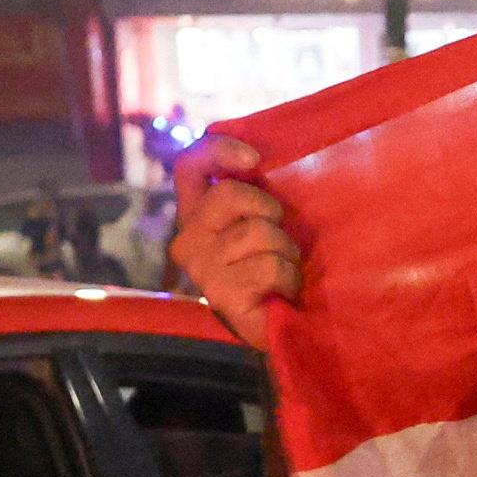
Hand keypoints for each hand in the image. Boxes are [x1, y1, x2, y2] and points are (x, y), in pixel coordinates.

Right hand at [165, 134, 302, 349]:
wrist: (282, 327)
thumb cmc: (274, 268)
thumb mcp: (260, 220)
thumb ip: (250, 191)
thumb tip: (258, 156)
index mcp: (195, 215)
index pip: (189, 165)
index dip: (219, 150)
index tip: (254, 158)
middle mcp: (188, 239)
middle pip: (229, 194)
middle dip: (269, 211)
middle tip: (278, 239)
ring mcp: (201, 267)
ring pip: (258, 231)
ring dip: (285, 251)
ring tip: (281, 272)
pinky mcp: (221, 293)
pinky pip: (270, 266)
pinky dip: (288, 277)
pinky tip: (281, 291)